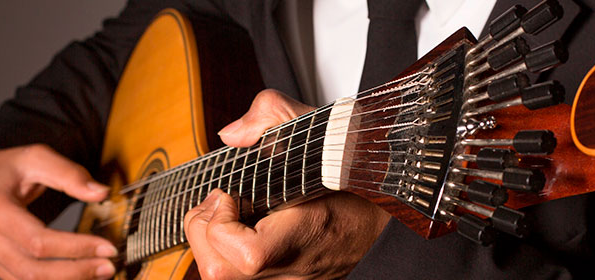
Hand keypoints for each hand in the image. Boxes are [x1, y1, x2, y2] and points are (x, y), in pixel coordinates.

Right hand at [0, 144, 116, 279]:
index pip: (38, 241)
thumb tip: (101, 192)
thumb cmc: (7, 168)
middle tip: (108, 266)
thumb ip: (69, 173)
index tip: (107, 247)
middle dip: (76, 272)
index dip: (75, 248)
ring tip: (99, 273)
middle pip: (34, 269)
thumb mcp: (37, 157)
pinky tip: (79, 275)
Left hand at [183, 89, 391, 278]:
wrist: (390, 212)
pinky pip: (240, 277)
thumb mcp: (321, 126)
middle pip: (221, 272)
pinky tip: (240, 228)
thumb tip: (232, 134)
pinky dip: (227, 252)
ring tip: (227, 215)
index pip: (247, 256)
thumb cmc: (359, 173)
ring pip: (225, 278)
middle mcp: (296, 268)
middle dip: (204, 232)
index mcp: (308, 233)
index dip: (222, 225)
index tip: (230, 194)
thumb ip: (272, 114)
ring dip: (212, 243)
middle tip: (221, 203)